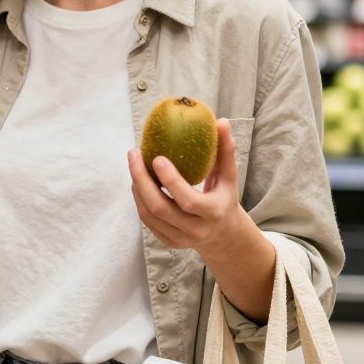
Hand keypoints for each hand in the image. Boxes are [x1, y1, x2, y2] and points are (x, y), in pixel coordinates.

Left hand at [127, 118, 255, 257]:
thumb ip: (225, 151)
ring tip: (134, 164)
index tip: (156, 157)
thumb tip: (221, 121)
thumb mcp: (229, 177)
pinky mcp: (168, 242)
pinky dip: (138, 198)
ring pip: (148, 214)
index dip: (170, 180)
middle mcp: (195, 230)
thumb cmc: (224, 198)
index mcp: (213, 213)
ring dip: (137, 187)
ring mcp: (180, 239)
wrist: (224, 236)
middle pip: (159, 208)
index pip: (187, 200)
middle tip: (134, 154)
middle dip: (141, 180)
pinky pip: (146, 220)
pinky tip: (138, 181)